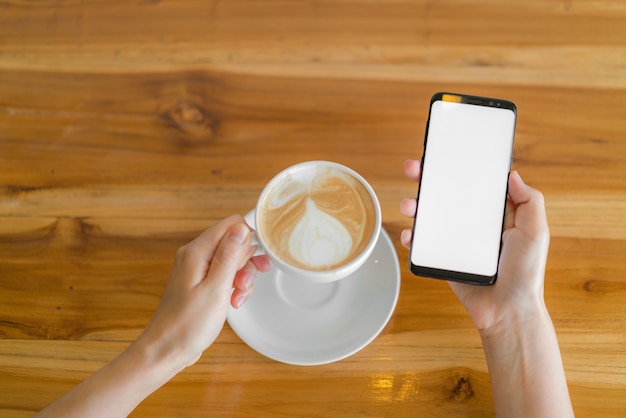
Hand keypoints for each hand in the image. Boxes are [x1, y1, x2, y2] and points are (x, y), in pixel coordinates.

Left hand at [134, 215, 269, 370]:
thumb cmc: (187, 325)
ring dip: (242, 277)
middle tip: (242, 285)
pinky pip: (225, 274)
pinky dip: (233, 287)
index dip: (249, 239)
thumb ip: (230, 256)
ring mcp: (198, 269)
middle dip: (246, 263)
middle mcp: (195, 255)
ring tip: (237, 297)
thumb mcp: (216, 289)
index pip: (232, 224)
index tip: (257, 261)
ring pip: (232, 260)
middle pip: (234, 242)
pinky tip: (232, 302)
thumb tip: (241, 228)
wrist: (166, 350)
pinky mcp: (201, 282)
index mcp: (197, 252)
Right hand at [400, 159, 549, 334]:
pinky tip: (410, 235)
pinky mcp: (443, 258)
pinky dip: (412, 238)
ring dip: (414, 206)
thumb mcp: (535, 232)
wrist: (506, 311)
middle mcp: (473, 224)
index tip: (444, 155)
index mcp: (495, 214)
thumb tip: (512, 174)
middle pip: (446, 195)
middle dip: (427, 180)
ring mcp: (455, 240)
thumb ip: (529, 201)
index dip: (459, 168)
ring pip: (430, 217)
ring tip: (408, 205)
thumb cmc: (525, 274)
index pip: (474, 184)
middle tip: (414, 169)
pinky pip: (423, 244)